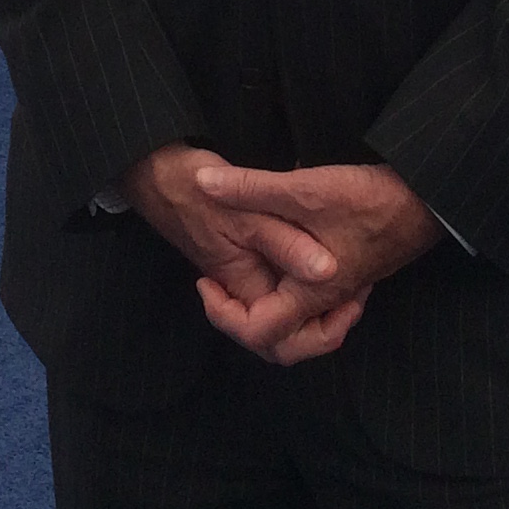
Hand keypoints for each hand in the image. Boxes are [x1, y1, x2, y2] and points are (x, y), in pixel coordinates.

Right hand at [120, 145, 349, 361]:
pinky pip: (274, 285)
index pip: (272, 337)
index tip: (342, 303)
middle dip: (318, 330)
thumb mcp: (248, 212)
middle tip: (351, 302)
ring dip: (313, 306)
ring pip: (278, 310)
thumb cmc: (196, 189)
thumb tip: (327, 272)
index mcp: (243, 284)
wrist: (156, 171)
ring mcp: (240, 273)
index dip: (314, 334)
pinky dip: (301, 281)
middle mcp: (241, 287)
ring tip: (346, 284)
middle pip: (278, 336)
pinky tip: (323, 257)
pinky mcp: (242, 256)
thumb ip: (286, 243)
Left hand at [188, 161, 440, 365]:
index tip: (207, 282)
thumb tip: (201, 183)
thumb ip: (251, 188)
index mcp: (310, 292)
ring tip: (247, 280)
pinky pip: (315, 306)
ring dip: (270, 313)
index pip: (259, 334)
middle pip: (282, 346)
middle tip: (223, 290)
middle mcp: (326, 301)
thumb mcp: (302, 189)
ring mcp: (341, 291)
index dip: (224, 315)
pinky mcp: (350, 275)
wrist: (426, 196)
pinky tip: (283, 261)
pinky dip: (293, 296)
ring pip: (300, 328)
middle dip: (245, 324)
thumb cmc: (367, 199)